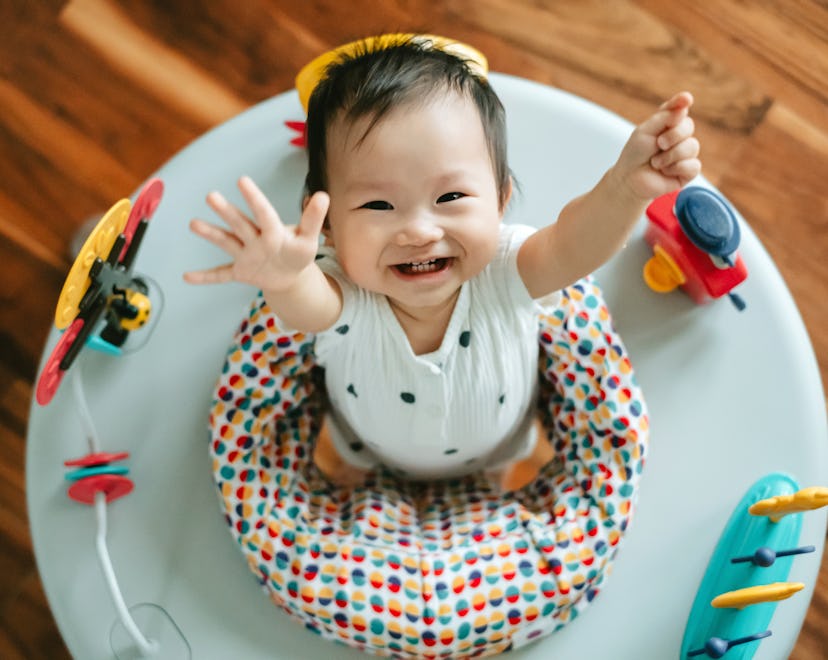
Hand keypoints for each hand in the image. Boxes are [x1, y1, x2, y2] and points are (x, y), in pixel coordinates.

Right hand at [184, 176, 328, 291]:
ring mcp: (245, 255)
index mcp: (272, 229)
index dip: (254, 198)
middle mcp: (254, 238)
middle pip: (240, 223)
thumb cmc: (298, 252)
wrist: (290, 274)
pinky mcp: (240, 272)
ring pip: (227, 242)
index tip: (242, 180)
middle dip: (227, 211)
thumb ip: (313, 219)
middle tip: (211, 196)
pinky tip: (187, 277)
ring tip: (193, 224)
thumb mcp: (308, 238)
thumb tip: (323, 195)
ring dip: (211, 234)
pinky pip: (220, 275)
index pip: (263, 212)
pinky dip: (205, 277)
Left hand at [613, 92, 701, 199]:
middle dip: (673, 135)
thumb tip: (686, 104)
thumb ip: (664, 117)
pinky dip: (676, 168)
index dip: (682, 102)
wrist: (630, 180)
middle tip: (658, 144)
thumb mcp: (645, 131)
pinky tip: (665, 171)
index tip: (686, 99)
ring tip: (656, 162)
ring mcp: (685, 153)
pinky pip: (693, 165)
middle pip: (688, 126)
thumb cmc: (635, 155)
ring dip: (670, 155)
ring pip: (692, 146)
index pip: (678, 108)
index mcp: (668, 123)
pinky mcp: (689, 170)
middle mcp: (679, 136)